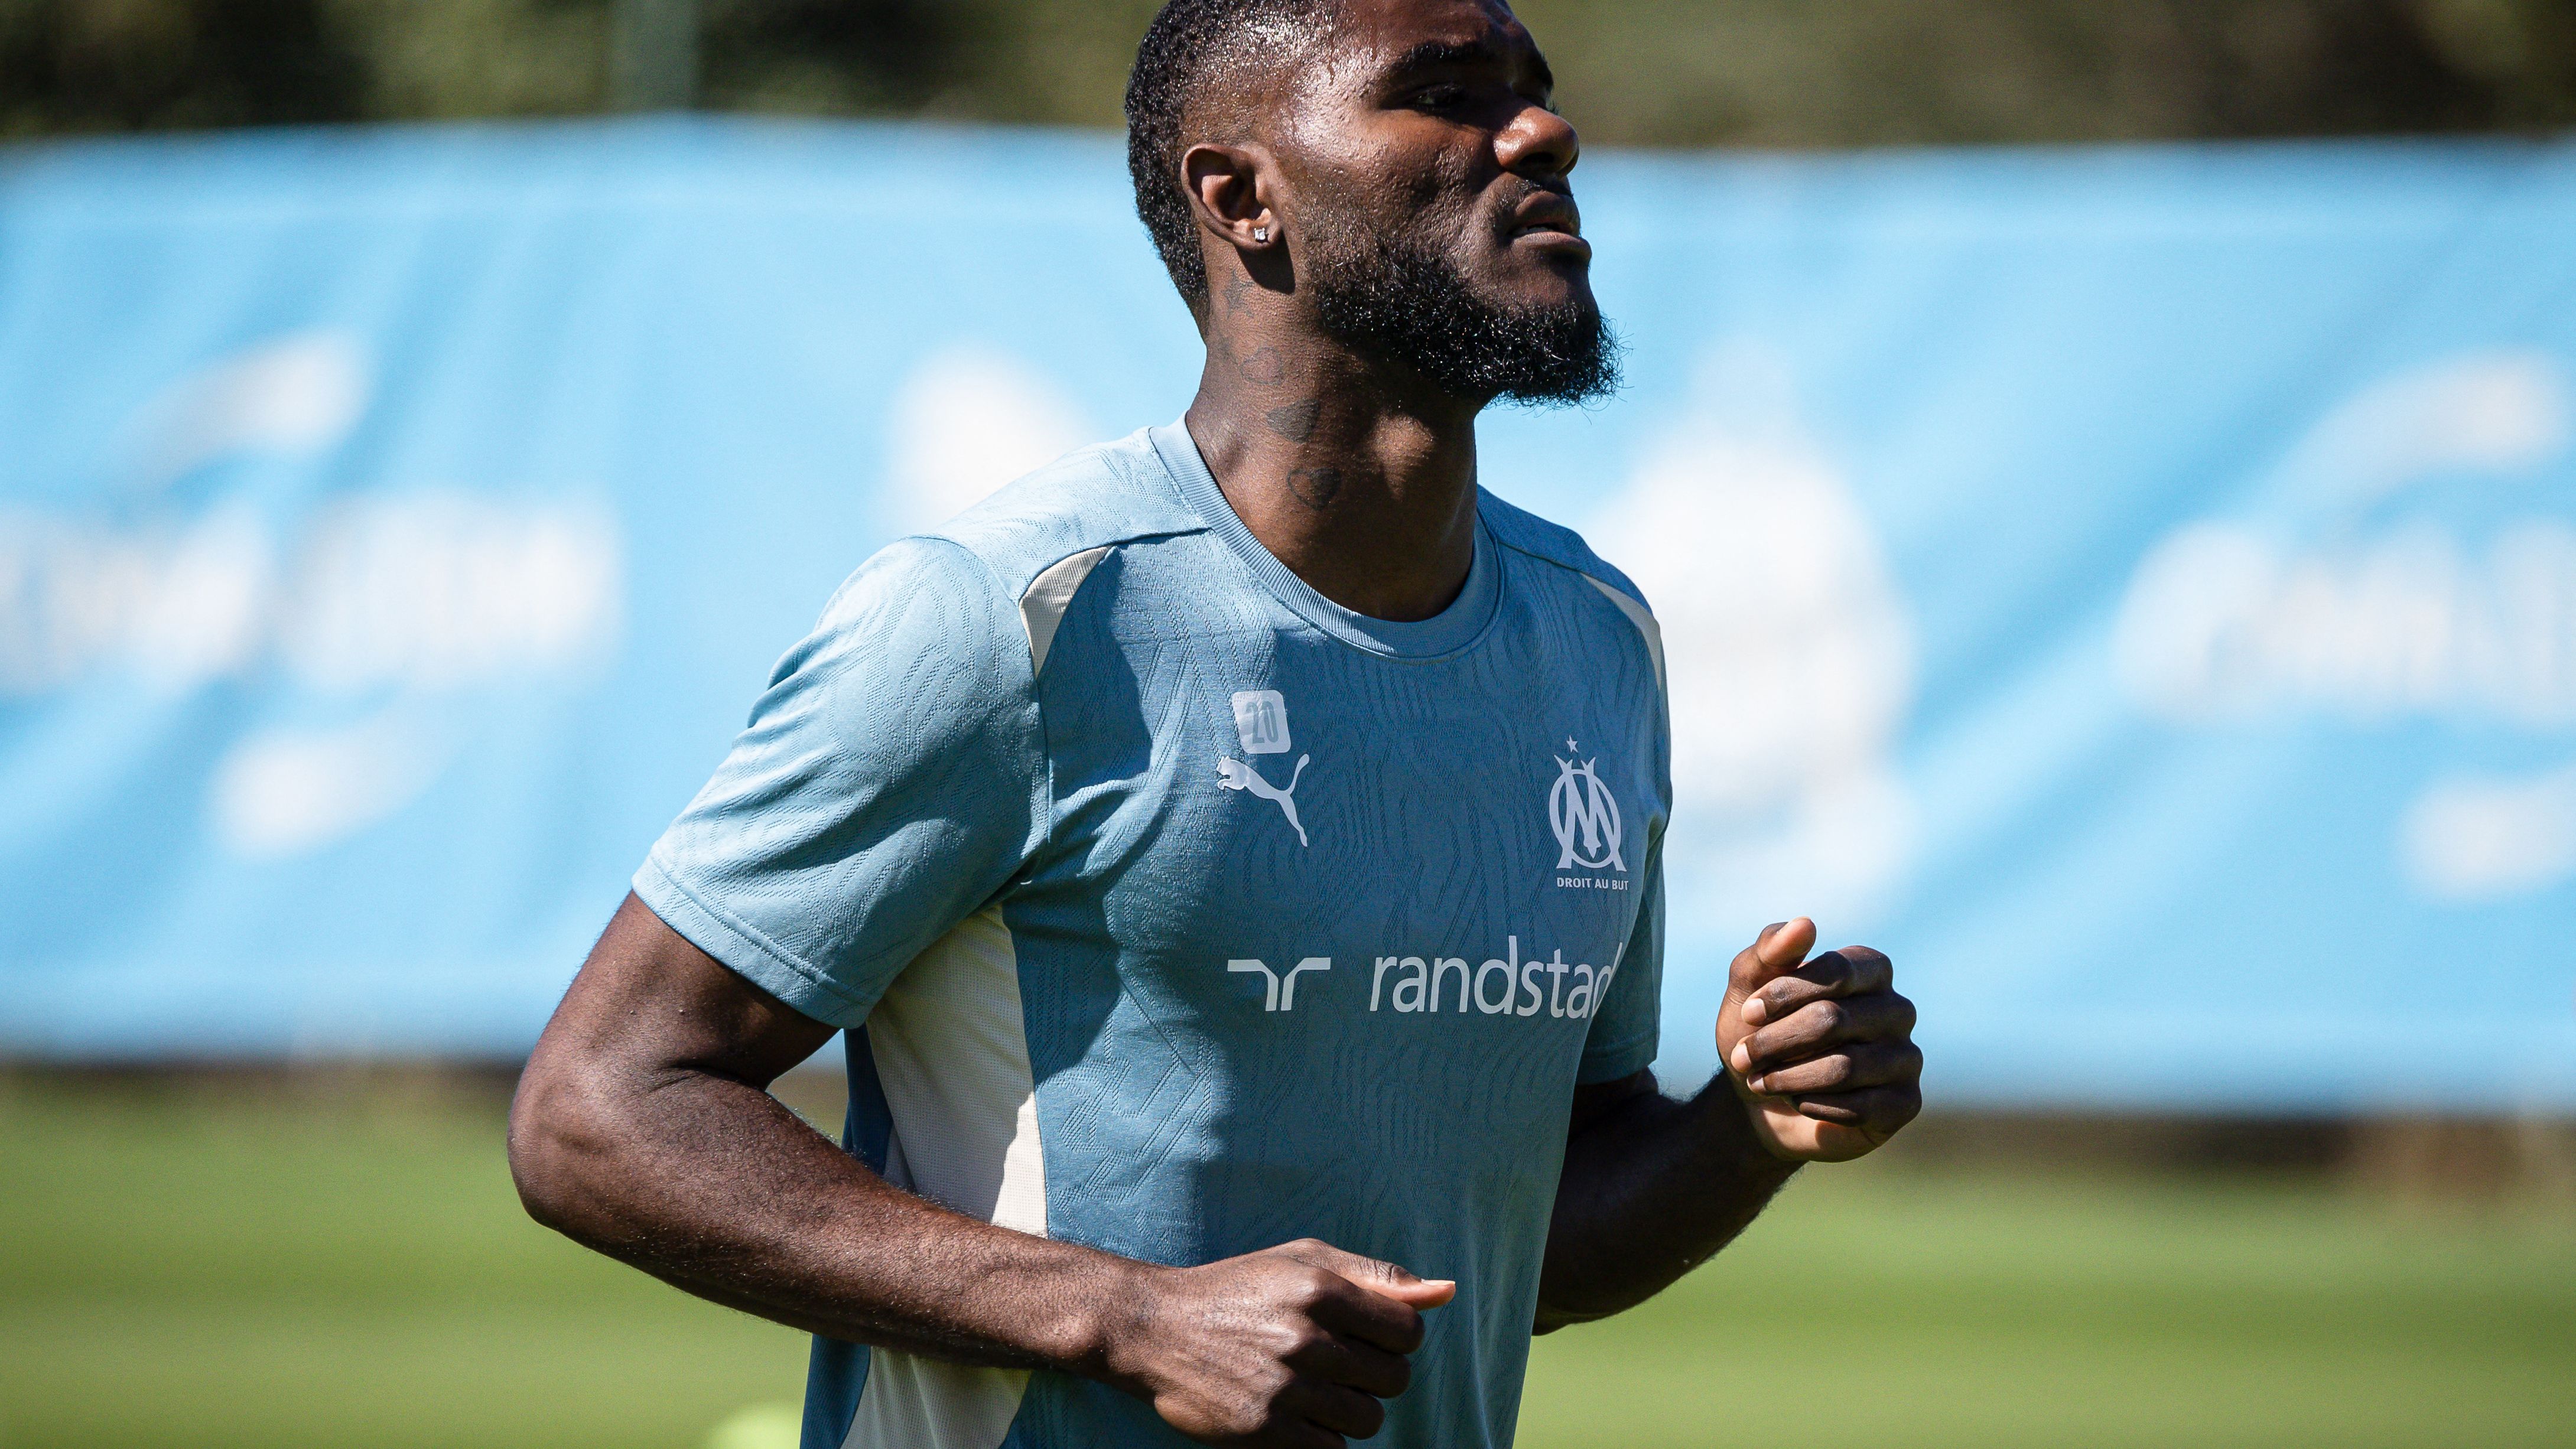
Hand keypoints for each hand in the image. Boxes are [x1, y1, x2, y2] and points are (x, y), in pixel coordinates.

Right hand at [1104, 1238, 1455, 1446]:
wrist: (1155, 1328)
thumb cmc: (1239, 1288)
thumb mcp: (1303, 1262)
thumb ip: (1377, 1277)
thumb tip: (1446, 1292)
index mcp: (1320, 1288)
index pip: (1409, 1330)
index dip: (1396, 1338)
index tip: (1366, 1336)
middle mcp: (1305, 1338)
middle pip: (1394, 1379)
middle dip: (1375, 1375)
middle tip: (1338, 1364)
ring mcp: (1283, 1388)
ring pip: (1368, 1420)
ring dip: (1351, 1410)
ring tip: (1315, 1389)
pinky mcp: (1264, 1431)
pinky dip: (1323, 1438)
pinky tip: (1296, 1414)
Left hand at [1714, 919, 1921, 1162]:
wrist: (1760, 1100)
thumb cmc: (1761, 1031)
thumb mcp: (1749, 988)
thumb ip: (1769, 952)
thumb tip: (1805, 924)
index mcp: (1870, 969)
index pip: (1836, 972)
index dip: (1784, 993)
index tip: (1747, 1012)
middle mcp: (1897, 1009)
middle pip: (1834, 1020)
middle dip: (1776, 1041)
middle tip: (1742, 1057)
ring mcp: (1907, 1057)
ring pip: (1844, 1068)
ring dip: (1788, 1078)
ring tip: (1761, 1082)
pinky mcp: (1905, 1103)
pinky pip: (1860, 1107)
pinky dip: (1814, 1105)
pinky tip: (1798, 1102)